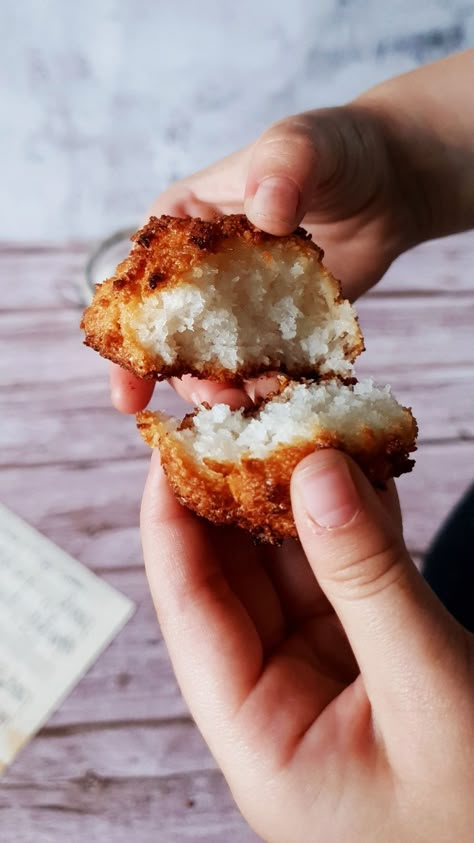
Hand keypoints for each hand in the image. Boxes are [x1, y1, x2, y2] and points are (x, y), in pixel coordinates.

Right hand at [110, 100, 414, 413]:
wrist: (389, 184)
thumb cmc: (334, 151)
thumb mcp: (302, 145)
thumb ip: (281, 168)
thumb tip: (267, 211)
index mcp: (180, 227)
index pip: (137, 287)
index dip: (128, 341)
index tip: (129, 390)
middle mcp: (200, 274)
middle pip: (170, 338)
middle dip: (180, 380)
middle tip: (210, 403)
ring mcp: (238, 306)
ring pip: (216, 361)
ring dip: (228, 390)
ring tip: (258, 400)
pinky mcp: (277, 329)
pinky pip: (263, 366)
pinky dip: (269, 387)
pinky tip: (286, 397)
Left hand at [141, 449, 473, 842]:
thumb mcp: (427, 691)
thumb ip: (367, 578)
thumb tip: (314, 469)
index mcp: (259, 740)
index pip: (192, 611)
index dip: (173, 520)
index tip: (174, 443)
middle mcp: (279, 704)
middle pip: (236, 578)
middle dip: (238, 490)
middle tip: (243, 412)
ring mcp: (325, 675)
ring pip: (293, 565)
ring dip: (298, 494)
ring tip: (297, 421)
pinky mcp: (370, 654)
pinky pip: (345, 571)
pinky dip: (351, 517)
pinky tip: (354, 464)